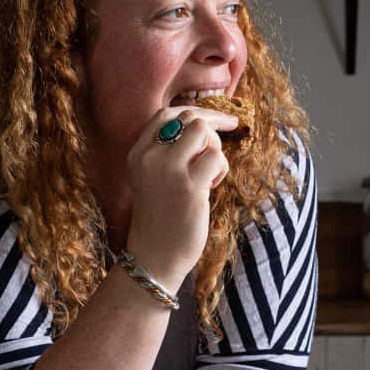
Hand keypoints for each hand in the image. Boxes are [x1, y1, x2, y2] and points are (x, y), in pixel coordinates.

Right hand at [126, 106, 237, 290]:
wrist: (154, 258)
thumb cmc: (162, 219)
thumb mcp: (154, 178)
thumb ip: (170, 152)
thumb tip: (206, 124)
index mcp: (138, 153)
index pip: (167, 114)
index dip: (196, 111)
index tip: (218, 118)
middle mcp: (150, 157)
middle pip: (190, 118)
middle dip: (215, 124)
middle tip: (231, 129)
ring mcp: (168, 170)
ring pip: (205, 133)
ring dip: (216, 150)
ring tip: (209, 176)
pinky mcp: (189, 186)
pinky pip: (216, 158)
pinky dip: (221, 170)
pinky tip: (211, 187)